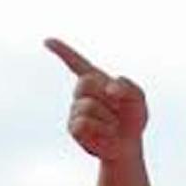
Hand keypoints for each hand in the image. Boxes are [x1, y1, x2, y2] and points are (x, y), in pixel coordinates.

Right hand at [45, 38, 147, 160]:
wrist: (128, 144)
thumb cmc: (132, 119)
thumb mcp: (138, 99)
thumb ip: (129, 87)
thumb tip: (110, 89)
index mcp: (96, 81)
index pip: (77, 63)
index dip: (63, 51)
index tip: (48, 41)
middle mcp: (82, 94)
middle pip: (85, 83)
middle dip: (106, 96)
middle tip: (118, 109)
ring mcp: (75, 110)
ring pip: (87, 106)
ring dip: (108, 117)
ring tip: (113, 125)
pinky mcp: (73, 128)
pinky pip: (84, 123)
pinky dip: (102, 129)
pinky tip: (107, 133)